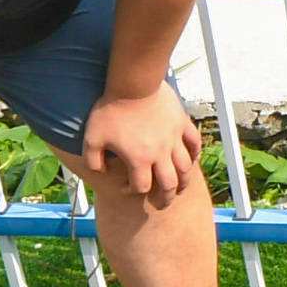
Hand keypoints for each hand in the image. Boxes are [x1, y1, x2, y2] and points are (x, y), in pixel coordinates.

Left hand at [72, 84, 199, 202]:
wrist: (133, 83)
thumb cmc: (111, 109)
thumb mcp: (92, 137)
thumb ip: (93, 160)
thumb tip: (100, 172)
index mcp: (139, 159)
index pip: (141, 187)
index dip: (133, 191)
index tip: (128, 188)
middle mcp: (160, 153)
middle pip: (169, 184)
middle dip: (166, 198)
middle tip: (162, 203)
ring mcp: (174, 139)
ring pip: (186, 168)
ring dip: (183, 181)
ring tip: (180, 188)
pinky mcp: (182, 123)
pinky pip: (194, 142)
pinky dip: (194, 153)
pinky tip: (191, 158)